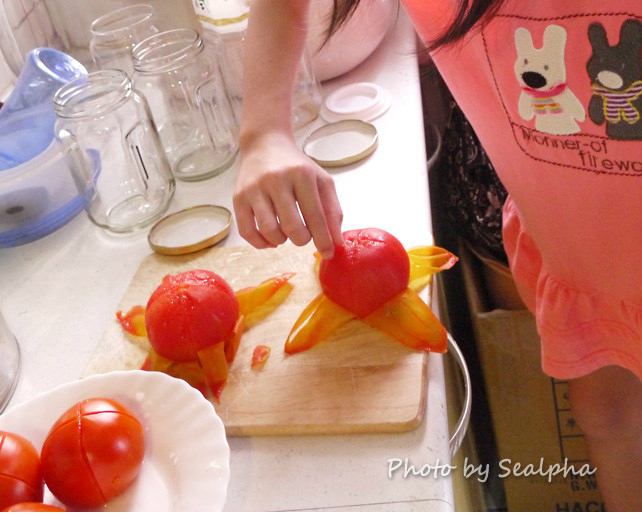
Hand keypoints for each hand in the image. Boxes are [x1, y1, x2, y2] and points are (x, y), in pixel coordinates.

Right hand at [233, 132, 343, 258]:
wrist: (264, 144)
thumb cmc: (297, 166)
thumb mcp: (321, 181)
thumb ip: (332, 211)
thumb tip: (336, 242)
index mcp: (302, 174)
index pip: (316, 216)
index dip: (324, 240)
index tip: (328, 253)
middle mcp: (276, 180)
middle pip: (292, 227)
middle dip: (302, 240)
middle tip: (303, 236)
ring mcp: (254, 188)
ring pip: (269, 230)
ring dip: (282, 240)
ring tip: (286, 233)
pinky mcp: (238, 197)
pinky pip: (247, 231)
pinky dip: (261, 243)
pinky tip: (271, 239)